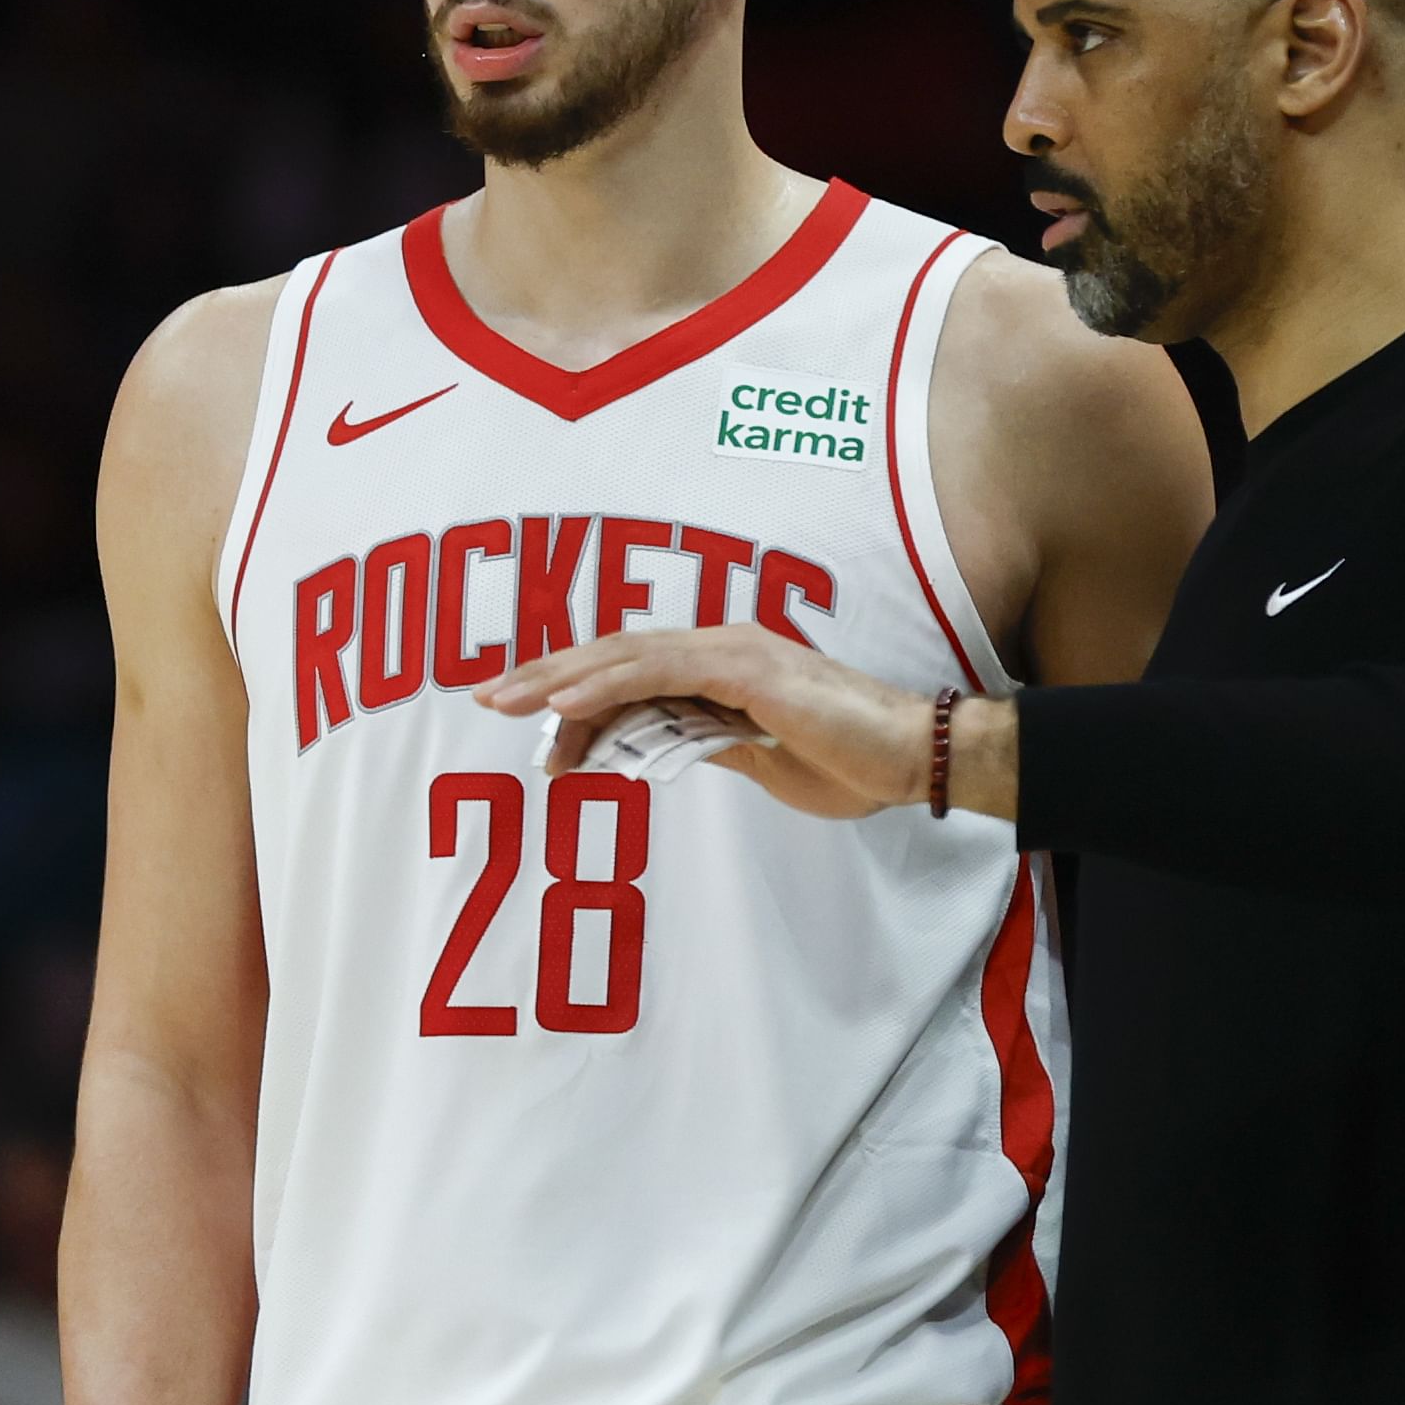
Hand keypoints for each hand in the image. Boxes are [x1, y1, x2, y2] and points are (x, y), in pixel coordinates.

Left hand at [475, 625, 937, 818]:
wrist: (916, 758)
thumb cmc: (850, 760)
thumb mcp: (758, 758)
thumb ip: (707, 742)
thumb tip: (658, 748)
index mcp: (721, 664)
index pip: (629, 672)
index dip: (573, 693)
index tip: (528, 726)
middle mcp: (719, 645)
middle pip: (613, 654)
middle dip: (545, 676)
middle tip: (488, 700)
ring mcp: (731, 650)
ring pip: (625, 657)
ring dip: (558, 679)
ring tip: (505, 702)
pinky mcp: (745, 669)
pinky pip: (660, 674)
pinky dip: (606, 685)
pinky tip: (564, 703)